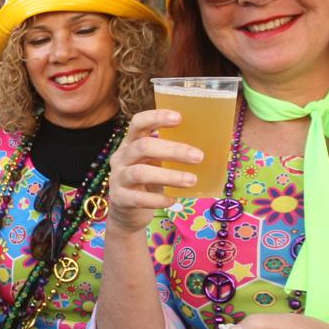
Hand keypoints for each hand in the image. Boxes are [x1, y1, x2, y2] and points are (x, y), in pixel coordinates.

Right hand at [105, 109, 201, 234]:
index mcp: (131, 142)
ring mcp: (118, 178)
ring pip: (140, 172)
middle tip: (198, 157)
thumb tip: (209, 146)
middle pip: (143, 147)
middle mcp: (121, 157)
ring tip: (191, 180)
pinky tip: (173, 200)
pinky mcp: (120, 199)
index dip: (156, 117)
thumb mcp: (154, 162)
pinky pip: (139, 198)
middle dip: (173, 150)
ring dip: (169, 176)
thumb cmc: (147, 181)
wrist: (126, 211)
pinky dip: (158, 199)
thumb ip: (169, 153)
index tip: (179, 118)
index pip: (138, 122)